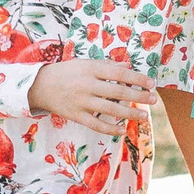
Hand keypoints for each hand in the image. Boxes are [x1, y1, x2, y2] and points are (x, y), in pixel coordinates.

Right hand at [28, 59, 154, 134]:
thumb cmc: (66, 72)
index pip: (119, 73)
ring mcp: (81, 102)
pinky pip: (96, 124)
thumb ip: (106, 66)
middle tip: (154, 99)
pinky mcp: (76, 115)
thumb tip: (128, 67)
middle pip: (118, 92)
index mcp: (90, 68)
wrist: (39, 85)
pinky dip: (111, 128)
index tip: (151, 83)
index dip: (137, 78)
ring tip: (145, 116)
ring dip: (130, 113)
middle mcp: (87, 85)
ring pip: (110, 110)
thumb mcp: (85, 63)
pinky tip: (123, 130)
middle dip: (139, 96)